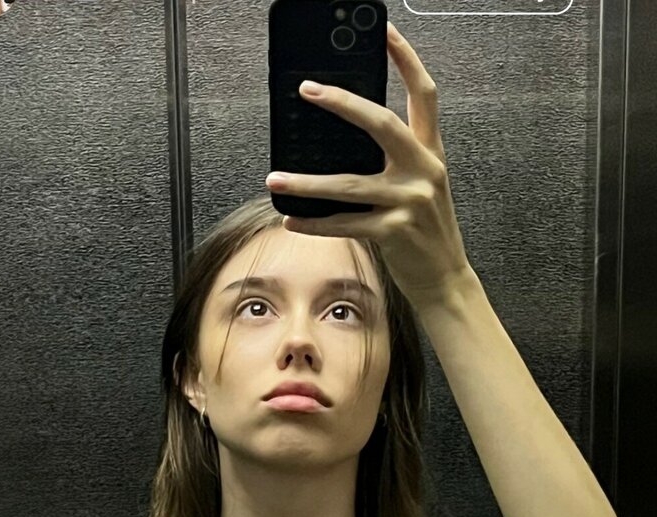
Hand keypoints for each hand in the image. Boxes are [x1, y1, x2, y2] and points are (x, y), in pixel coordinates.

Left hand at [265, 23, 472, 306]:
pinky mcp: (395, 232)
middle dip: (342, 103)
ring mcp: (410, 201)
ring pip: (350, 184)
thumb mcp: (420, 187)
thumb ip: (395, 161)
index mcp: (430, 152)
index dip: (406, 59)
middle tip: (308, 90)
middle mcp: (424, 170)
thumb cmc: (426, 232)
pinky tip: (292, 219)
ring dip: (307, 182)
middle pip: (382, 123)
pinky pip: (346, 224)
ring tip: (276, 178)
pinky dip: (315, 223)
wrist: (446, 279)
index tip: (385, 31)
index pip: (424, 95)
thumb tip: (342, 144)